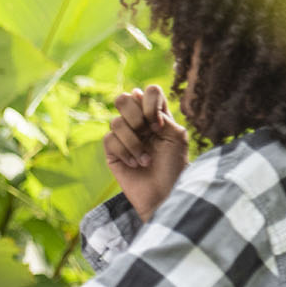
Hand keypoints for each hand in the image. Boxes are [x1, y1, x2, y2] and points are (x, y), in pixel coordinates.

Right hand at [105, 84, 188, 221]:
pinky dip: (124, 152)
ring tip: (145, 160)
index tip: (159, 125)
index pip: (148, 92)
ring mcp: (123, 138)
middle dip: (137, 117)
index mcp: (156, 116)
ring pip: (115, 122)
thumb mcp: (177, 136)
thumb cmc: (175, 167)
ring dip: (134, 143)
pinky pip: (108, 140)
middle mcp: (138, 124)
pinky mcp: (112, 153)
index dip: (150, 103)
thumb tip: (136, 94)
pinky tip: (134, 165)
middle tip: (149, 134)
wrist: (164, 195)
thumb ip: (160, 113)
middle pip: (123, 99)